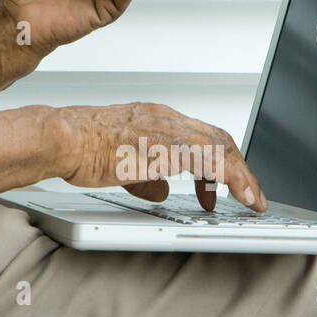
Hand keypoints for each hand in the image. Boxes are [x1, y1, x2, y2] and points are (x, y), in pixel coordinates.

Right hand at [57, 101, 266, 211]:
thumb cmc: (80, 147)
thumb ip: (146, 178)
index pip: (200, 134)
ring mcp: (168, 130)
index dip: (220, 159)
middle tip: (249, 192)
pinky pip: (213, 160)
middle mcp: (166, 119)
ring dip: (242, 175)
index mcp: (154, 118)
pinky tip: (239, 194)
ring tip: (252, 198)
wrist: (64, 139)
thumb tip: (161, 191)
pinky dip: (232, 178)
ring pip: (221, 147)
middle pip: (218, 138)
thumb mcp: (120, 165)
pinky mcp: (168, 147)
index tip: (226, 182)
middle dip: (239, 167)